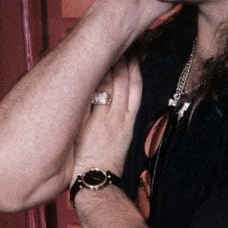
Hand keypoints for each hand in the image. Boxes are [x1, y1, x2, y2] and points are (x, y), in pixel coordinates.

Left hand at [73, 60, 142, 181]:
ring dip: (111, 66)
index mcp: (129, 123)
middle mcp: (121, 118)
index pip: (136, 91)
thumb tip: (106, 115)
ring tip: (107, 50)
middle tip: (119, 45)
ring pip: (114, 85)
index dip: (134, 72)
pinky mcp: (95, 122)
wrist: (99, 182)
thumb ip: (114, 127)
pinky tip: (92, 66)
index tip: (131, 58)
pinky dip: (98, 79)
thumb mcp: (119, 144)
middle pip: (126, 83)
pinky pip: (98, 95)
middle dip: (124, 62)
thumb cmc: (104, 167)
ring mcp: (108, 118)